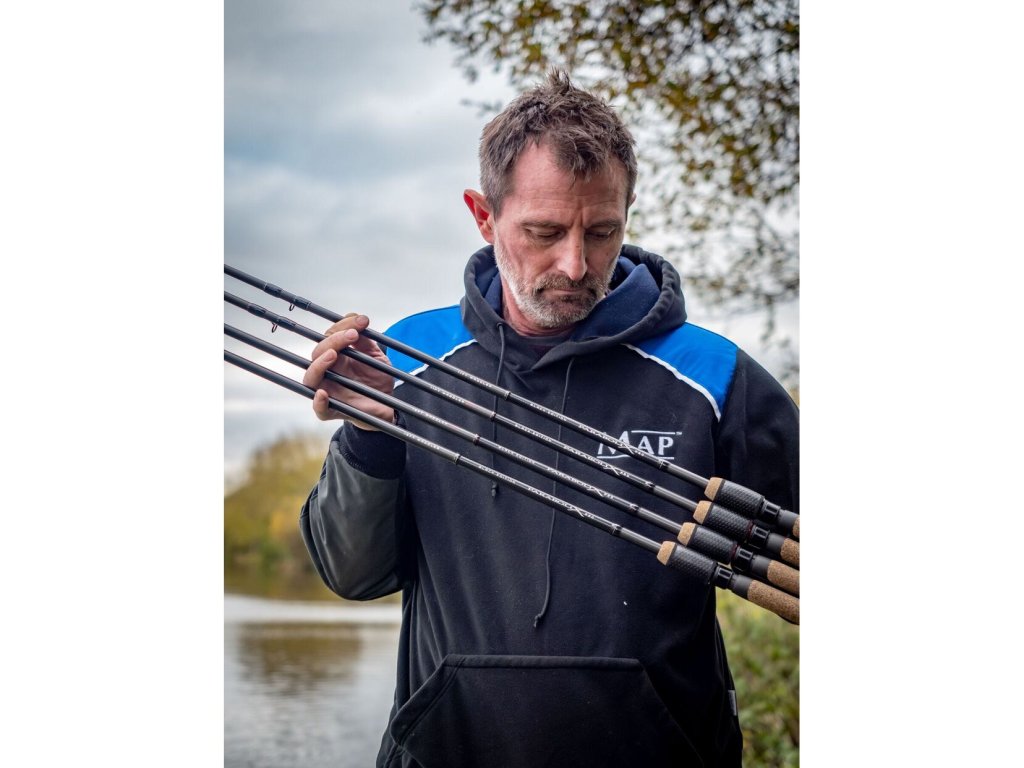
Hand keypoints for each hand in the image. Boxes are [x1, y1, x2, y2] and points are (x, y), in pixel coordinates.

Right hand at [302, 313, 394, 429]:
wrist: (389, 405)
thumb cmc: (378, 380)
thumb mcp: (376, 357)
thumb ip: (366, 342)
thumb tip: (358, 320)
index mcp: (336, 357)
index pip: (330, 337)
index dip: (344, 326)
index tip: (362, 321)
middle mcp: (327, 372)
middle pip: (318, 353)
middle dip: (334, 340)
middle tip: (353, 334)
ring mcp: (328, 391)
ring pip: (311, 377)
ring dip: (319, 364)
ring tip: (333, 354)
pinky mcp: (333, 411)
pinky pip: (319, 409)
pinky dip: (318, 401)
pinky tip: (323, 393)